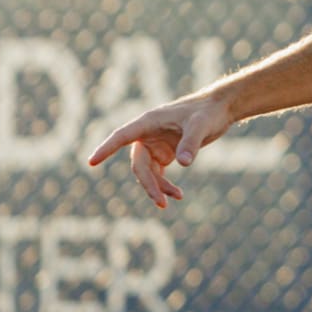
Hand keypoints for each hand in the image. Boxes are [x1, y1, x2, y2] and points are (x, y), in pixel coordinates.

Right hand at [85, 93, 232, 208]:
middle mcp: (148, 134)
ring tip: (178, 197)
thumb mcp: (202, 126)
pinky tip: (177, 195)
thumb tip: (182, 164)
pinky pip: (158, 173)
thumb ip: (191, 143)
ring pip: (148, 172)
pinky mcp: (165, 153)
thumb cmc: (208, 111)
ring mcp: (155, 145)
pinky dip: (165, 185)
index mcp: (149, 122)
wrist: (220, 108)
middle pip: (139, 164)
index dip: (106, 148)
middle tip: (161, 203)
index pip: (122, 136)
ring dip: (159, 187)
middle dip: (148, 184)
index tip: (91, 161)